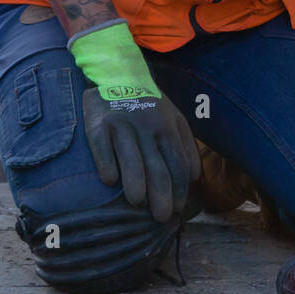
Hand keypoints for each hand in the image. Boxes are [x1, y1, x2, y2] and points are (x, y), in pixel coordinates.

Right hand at [68, 20, 200, 221]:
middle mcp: (148, 128)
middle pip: (158, 167)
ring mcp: (123, 126)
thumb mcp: (175, 119)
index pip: (178, 164)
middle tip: (161, 217)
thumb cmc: (150, 105)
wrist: (119, 75)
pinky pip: (102, 148)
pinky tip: (110, 181)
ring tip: (137, 203)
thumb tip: (195, 177)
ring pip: (132, 160)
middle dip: (161, 196)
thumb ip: (186, 146)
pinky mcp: (99, 124)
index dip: (179, 189)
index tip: (178, 209)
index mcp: (169, 128)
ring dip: (135, 184)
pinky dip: (107, 164)